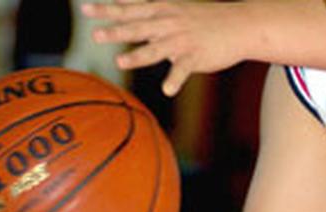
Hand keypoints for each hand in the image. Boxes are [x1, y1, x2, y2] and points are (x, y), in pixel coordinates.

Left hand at [81, 0, 256, 95]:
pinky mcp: (196, 56)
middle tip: (96, 35)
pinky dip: (175, 79)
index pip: (130, 8)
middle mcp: (169, 23)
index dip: (107, 9)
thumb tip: (129, 12)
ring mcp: (182, 40)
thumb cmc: (207, 18)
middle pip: (138, 27)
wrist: (241, 24)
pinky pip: (183, 69)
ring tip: (120, 61)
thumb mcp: (177, 8)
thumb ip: (152, 13)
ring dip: (138, 55)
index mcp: (162, 10)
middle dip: (117, 31)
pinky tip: (167, 90)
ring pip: (157, 48)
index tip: (84, 10)